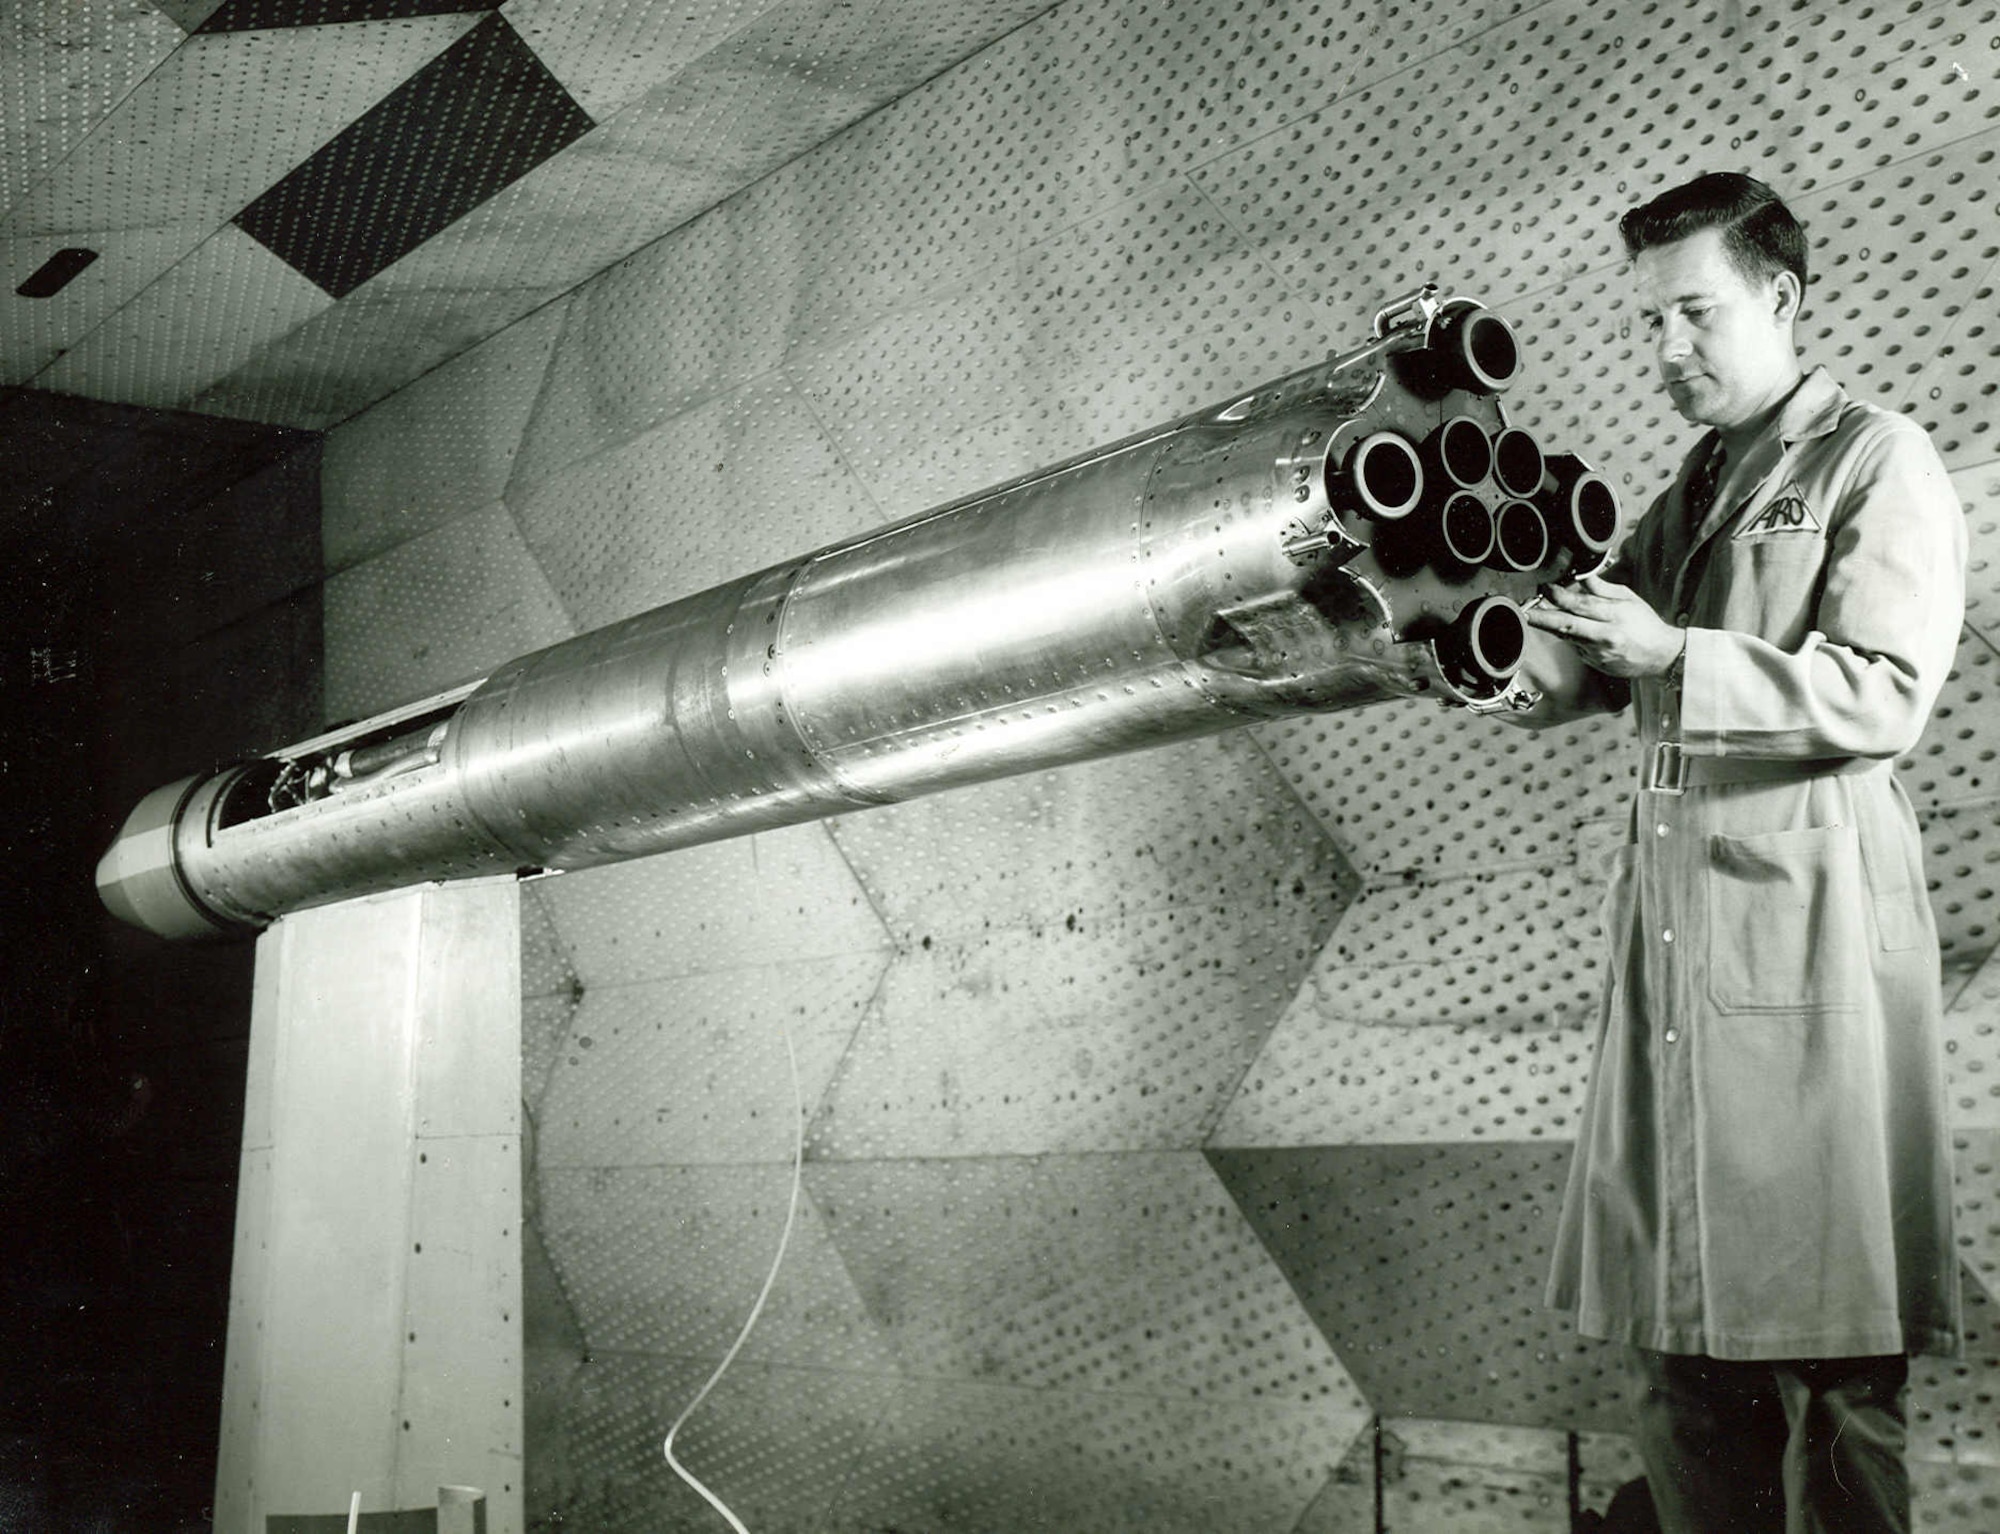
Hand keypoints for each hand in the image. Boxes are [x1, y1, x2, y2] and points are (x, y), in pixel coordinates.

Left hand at [1522, 574, 1684, 678]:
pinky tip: (1570, 629)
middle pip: (1567, 625)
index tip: (1545, 588)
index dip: (1559, 596)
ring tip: (1535, 613)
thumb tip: (1580, 575)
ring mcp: (1597, 653)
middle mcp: (1605, 637)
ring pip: (1566, 636)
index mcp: (1615, 617)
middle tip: (1524, 610)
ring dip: (1550, 625)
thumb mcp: (1628, 599)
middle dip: (1541, 617)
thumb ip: (1602, 589)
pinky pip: (1574, 646)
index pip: (1581, 605)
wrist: (1660, 656)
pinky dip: (1568, 636)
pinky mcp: (1594, 663)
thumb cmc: (1645, 624)